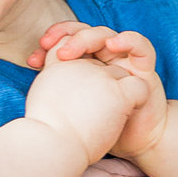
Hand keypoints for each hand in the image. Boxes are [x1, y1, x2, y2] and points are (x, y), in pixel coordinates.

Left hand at [44, 21, 167, 160]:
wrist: (134, 142)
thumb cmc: (99, 128)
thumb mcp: (71, 110)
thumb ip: (56, 93)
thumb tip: (31, 86)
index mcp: (84, 65)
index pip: (66, 43)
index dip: (51, 44)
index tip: (33, 60)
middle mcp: (103, 58)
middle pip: (84, 35)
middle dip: (64, 36)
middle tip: (47, 46)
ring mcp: (123, 61)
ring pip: (106, 35)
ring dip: (87, 37)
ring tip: (69, 51)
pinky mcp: (145, 67)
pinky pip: (140, 46)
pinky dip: (128, 40)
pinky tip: (113, 43)